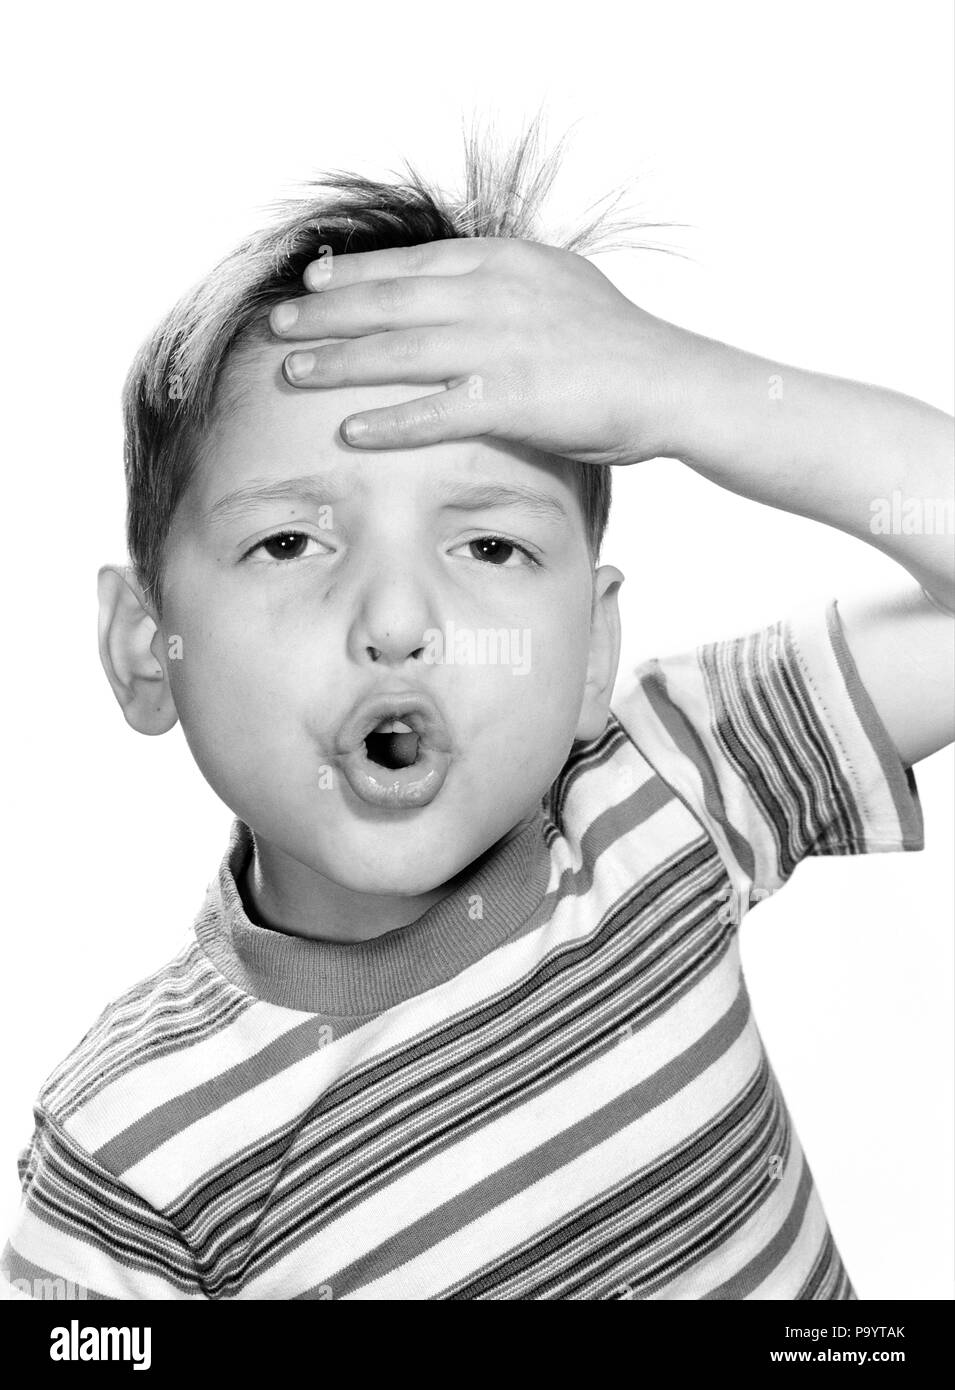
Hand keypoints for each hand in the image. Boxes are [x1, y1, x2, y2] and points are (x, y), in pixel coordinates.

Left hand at [268, 238, 690, 465]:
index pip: (411, 262)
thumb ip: (502, 282)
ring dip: (339, 362)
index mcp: (503, 262)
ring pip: (399, 350)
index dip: (355, 274)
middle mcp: (493, 295)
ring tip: (293, 371)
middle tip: (280, 324)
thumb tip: (456, 283)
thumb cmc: (614, 340)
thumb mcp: (557, 283)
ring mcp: (500, 346)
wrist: (668, 380)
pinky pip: (434, 412)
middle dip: (327, 313)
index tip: (313, 282)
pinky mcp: (512, 400)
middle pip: (390, 301)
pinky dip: (388, 422)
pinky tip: (350, 431)